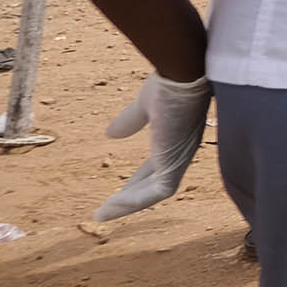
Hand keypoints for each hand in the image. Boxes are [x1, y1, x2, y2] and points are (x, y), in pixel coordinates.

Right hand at [94, 73, 213, 221]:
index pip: (157, 166)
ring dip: (129, 203)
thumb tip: (110, 134)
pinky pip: (157, 192)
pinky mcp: (175, 162)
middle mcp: (182, 151)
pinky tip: (112, 206)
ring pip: (156, 192)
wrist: (182, 73)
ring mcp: (180, 158)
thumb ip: (130, 121)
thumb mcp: (144, 106)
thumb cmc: (171, 83)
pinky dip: (134, 201)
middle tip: (109, 208)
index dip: (137, 179)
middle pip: (157, 182)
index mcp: (177, 138)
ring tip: (103, 213)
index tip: (119, 190)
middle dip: (132, 196)